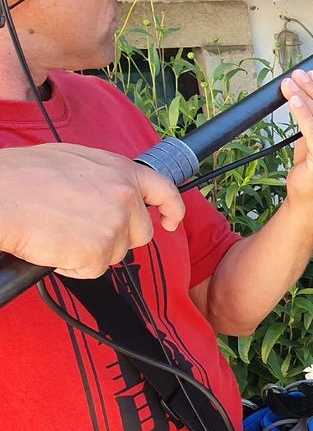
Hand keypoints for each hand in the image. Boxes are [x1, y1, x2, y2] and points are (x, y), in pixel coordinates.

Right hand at [0, 143, 184, 278]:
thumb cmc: (21, 178)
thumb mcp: (73, 161)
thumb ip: (103, 177)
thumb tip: (113, 192)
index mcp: (120, 170)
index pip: (164, 190)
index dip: (172, 209)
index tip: (170, 221)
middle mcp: (124, 196)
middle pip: (141, 233)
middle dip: (119, 238)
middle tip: (84, 231)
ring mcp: (114, 224)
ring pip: (116, 253)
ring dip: (92, 251)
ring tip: (60, 232)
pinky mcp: (99, 251)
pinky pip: (93, 269)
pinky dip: (74, 266)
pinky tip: (53, 247)